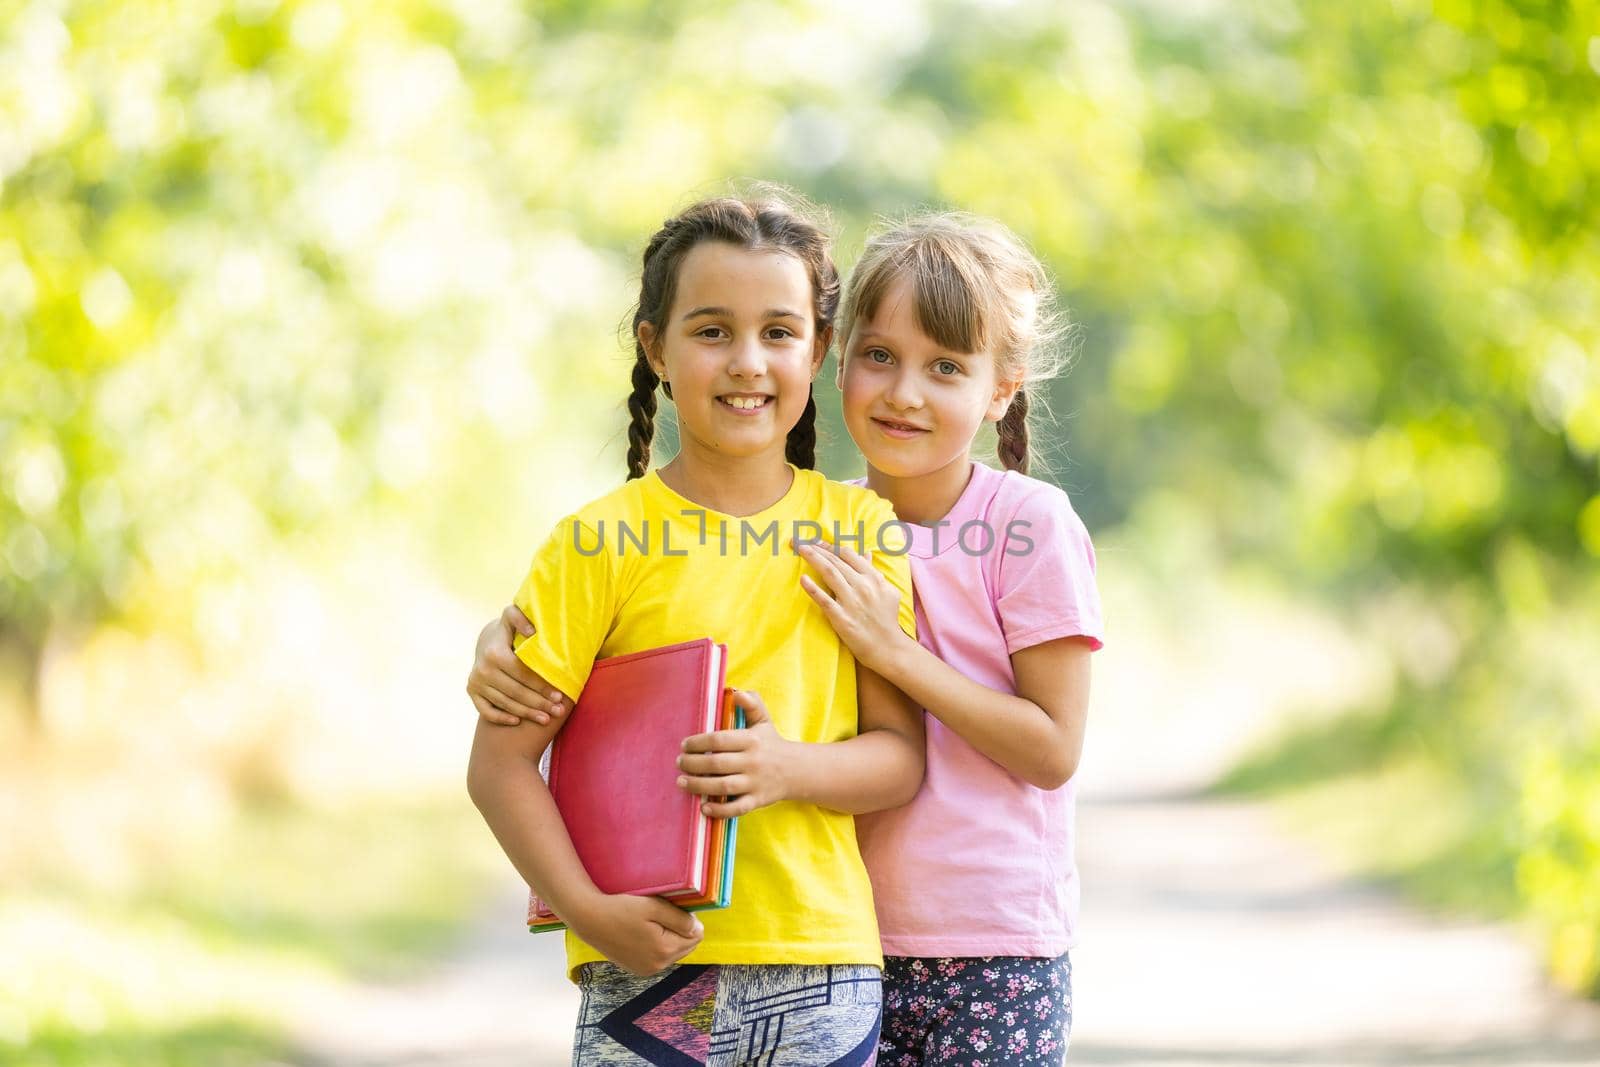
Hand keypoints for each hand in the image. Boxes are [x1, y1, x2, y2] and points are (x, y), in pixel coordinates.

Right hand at [466, 605, 569, 726]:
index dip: (542, 686)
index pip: (523, 674)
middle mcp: (482, 670)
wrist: (486, 640)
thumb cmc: (508, 630)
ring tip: (546, 719)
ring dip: (527, 713)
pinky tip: (518, 722)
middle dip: (539, 703)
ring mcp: (475, 683)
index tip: (560, 695)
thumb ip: (521, 619)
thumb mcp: (513, 617)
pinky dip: (501, 718)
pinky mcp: (472, 692)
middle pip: (516, 692)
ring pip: (505, 703)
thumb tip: (532, 632)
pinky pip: (487, 711)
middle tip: (558, 711)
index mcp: (494, 653)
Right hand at [570, 893, 703, 976]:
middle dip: (681, 930)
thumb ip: (680, 919)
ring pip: (674, 952)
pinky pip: (659, 957)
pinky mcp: (637, 969)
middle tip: (662, 914)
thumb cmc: (621, 909)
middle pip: (687, 946)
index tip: (672, 908)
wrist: (590, 919)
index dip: (689, 919)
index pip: (696, 936)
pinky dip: (658, 945)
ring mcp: (646, 970)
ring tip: (651, 922)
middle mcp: (658, 966)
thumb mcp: (654, 907)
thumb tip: (698, 929)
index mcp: (664, 950)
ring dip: (670, 938)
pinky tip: (643, 933)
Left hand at [676, 690, 792, 817]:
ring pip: (723, 787)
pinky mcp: (757, 801)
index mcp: (751, 740)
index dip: (697, 743)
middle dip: (693, 764)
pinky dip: (719, 810)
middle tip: (679, 762)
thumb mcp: (764, 721)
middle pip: (717, 764)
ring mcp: (755, 783)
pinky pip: (736, 809)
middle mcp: (753, 761)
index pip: (719, 740)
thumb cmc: (772, 744)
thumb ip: (751, 704)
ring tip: (681, 782)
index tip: (684, 745)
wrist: (797, 771)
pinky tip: (703, 808)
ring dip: (698, 786)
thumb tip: (736, 692)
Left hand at [795, 540, 906, 674]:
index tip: (816, 542)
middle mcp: (863, 586)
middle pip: (835, 561)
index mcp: (873, 578)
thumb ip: (874, 571)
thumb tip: (866, 553)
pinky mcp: (842, 617)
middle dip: (816, 548)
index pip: (848, 554)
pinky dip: (812, 588)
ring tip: (799, 549)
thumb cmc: (887, 619)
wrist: (888, 647)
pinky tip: (802, 579)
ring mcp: (852, 601)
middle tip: (800, 542)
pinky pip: (824, 599)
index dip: (830, 546)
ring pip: (829, 573)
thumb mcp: (887, 591)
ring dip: (813, 558)